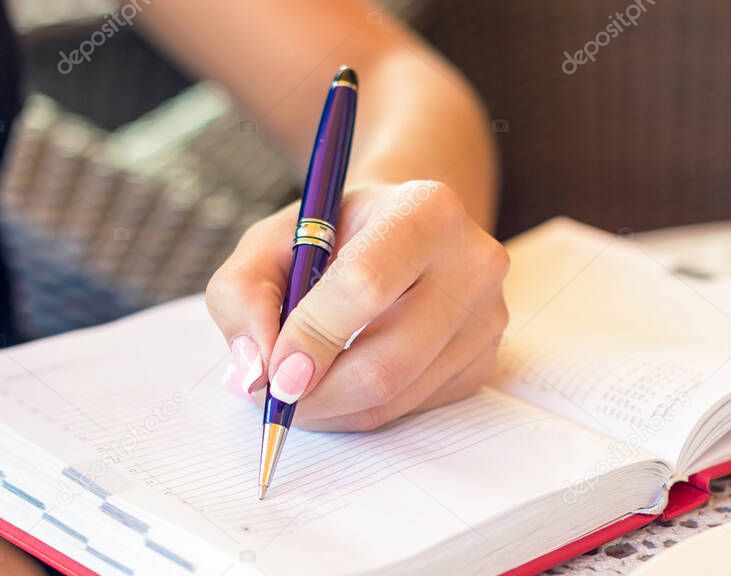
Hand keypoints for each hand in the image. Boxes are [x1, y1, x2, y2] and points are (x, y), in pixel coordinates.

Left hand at [207, 180, 508, 430]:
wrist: (397, 232)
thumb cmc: (331, 235)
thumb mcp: (270, 242)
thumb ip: (242, 295)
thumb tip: (254, 374)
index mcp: (424, 209)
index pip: (366, 286)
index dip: (312, 337)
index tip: (274, 372)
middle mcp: (472, 262)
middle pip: (387, 362)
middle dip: (317, 394)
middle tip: (276, 396)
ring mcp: (488, 317)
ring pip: (397, 396)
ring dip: (332, 407)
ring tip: (298, 384)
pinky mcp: (485, 361)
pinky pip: (412, 409)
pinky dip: (361, 409)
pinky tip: (341, 378)